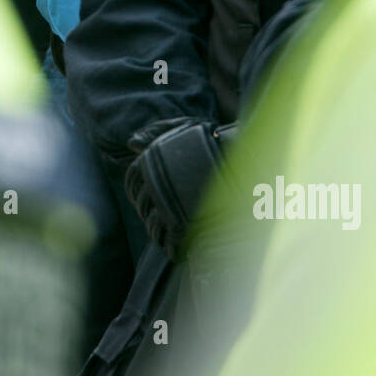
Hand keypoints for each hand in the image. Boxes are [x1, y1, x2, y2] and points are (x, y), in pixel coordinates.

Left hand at [125, 117, 237, 258]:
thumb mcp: (184, 128)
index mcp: (152, 162)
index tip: (144, 195)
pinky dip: (171, 247)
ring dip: (157, 232)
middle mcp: (157, 184)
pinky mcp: (186, 225)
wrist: (243, 157)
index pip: (131, 181)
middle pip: (141, 205)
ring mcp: (171, 206)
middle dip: (147, 211)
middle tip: (159, 213)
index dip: (135, 190)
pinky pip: (170, 243)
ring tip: (168, 231)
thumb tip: (132, 144)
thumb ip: (157, 132)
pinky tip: (177, 245)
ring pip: (153, 227)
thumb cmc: (214, 140)